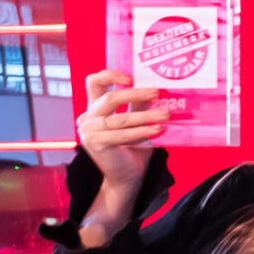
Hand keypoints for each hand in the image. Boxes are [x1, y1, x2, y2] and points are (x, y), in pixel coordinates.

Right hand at [75, 69, 174, 185]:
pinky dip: (142, 131)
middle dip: (135, 93)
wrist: (126, 177)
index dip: (111, 75)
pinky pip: (123, 134)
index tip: (132, 77)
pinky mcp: (96, 143)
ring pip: (121, 118)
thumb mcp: (137, 122)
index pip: (94, 82)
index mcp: (94, 109)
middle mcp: (87, 118)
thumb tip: (154, 88)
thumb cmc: (132, 149)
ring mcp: (89, 131)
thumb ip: (139, 106)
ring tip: (166, 114)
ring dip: (146, 115)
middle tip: (157, 92)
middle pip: (110, 97)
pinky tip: (158, 129)